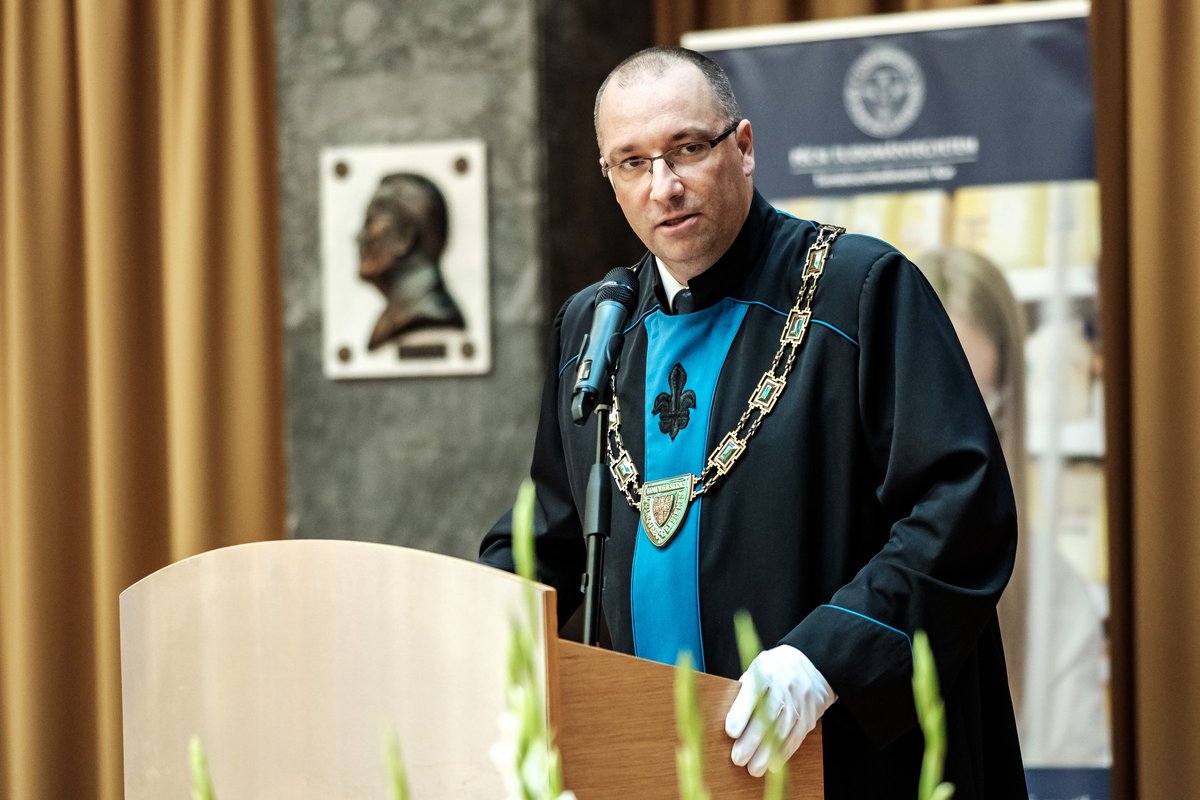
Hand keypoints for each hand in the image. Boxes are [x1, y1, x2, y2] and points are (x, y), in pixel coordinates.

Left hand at [724, 644, 835, 776]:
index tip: (731, 732)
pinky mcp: (810, 716)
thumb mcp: (757, 668)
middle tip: (738, 759)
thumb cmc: (776, 669)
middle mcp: (784, 686)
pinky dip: (784, 752)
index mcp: (766, 671)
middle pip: (767, 717)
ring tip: (753, 769)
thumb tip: (730, 718)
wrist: (814, 664)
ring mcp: (799, 702)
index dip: (741, 714)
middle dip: (751, 741)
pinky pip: (796, 737)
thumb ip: (745, 689)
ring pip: (782, 731)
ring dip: (767, 753)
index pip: (752, 693)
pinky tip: (773, 764)